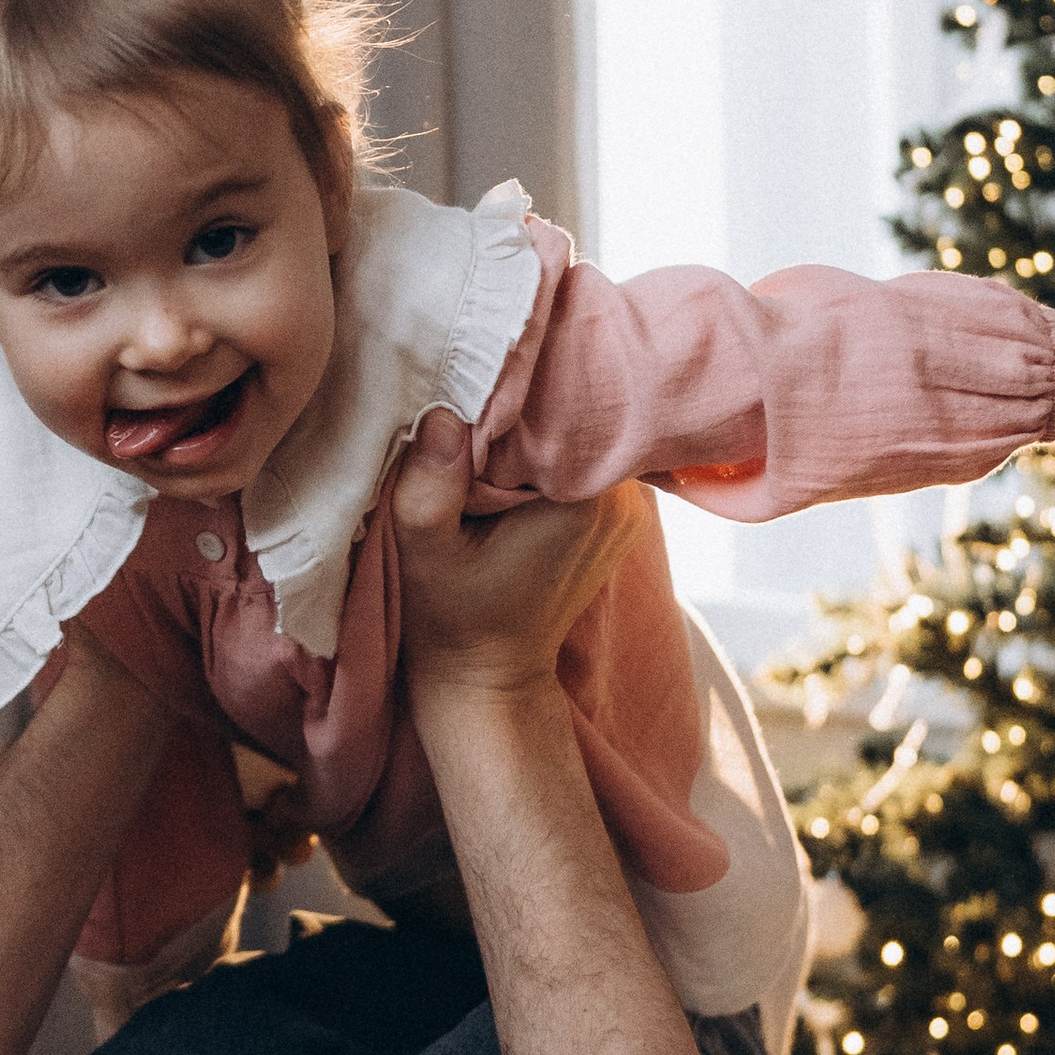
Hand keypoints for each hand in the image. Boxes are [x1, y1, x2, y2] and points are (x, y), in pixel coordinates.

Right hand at [390, 412, 642, 701]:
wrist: (489, 673)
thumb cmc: (454, 616)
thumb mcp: (425, 551)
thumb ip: (430, 483)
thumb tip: (441, 414)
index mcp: (586, 503)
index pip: (564, 406)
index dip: (517, 386)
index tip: (476, 380)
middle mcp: (623, 501)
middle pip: (579, 415)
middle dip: (528, 404)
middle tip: (478, 397)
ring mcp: (629, 509)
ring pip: (583, 433)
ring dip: (538, 428)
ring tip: (491, 432)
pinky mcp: (617, 515)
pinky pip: (587, 457)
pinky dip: (550, 451)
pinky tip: (514, 460)